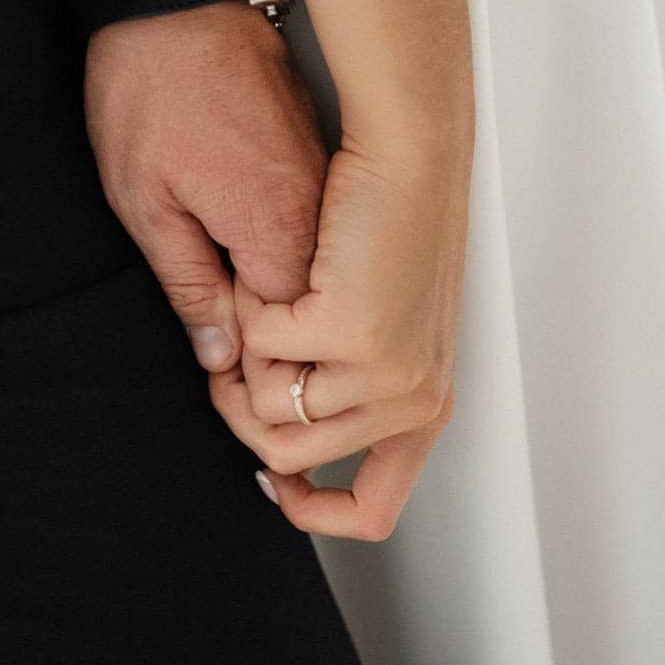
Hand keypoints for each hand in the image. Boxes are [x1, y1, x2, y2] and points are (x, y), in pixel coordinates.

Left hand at [84, 0, 327, 372]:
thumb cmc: (151, 88)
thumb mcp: (145, 202)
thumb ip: (188, 287)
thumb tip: (220, 351)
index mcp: (275, 227)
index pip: (291, 336)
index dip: (254, 364)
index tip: (219, 373)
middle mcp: (315, 205)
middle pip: (311, 304)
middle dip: (268, 332)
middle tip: (214, 329)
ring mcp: (321, 174)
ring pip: (316, 265)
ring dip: (274, 286)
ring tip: (223, 283)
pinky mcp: (316, 149)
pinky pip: (312, 223)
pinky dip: (283, 243)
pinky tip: (239, 235)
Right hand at [209, 115, 472, 540]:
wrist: (411, 152)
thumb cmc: (393, 221)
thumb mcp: (390, 321)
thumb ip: (353, 387)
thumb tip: (282, 450)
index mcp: (427, 405)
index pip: (374, 512)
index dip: (312, 509)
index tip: (272, 476)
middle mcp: (415, 400)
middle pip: (292, 457)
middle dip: (245, 409)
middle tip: (236, 358)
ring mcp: (385, 372)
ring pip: (267, 406)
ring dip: (247, 353)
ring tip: (266, 300)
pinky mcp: (350, 331)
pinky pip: (259, 349)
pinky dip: (252, 308)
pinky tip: (282, 268)